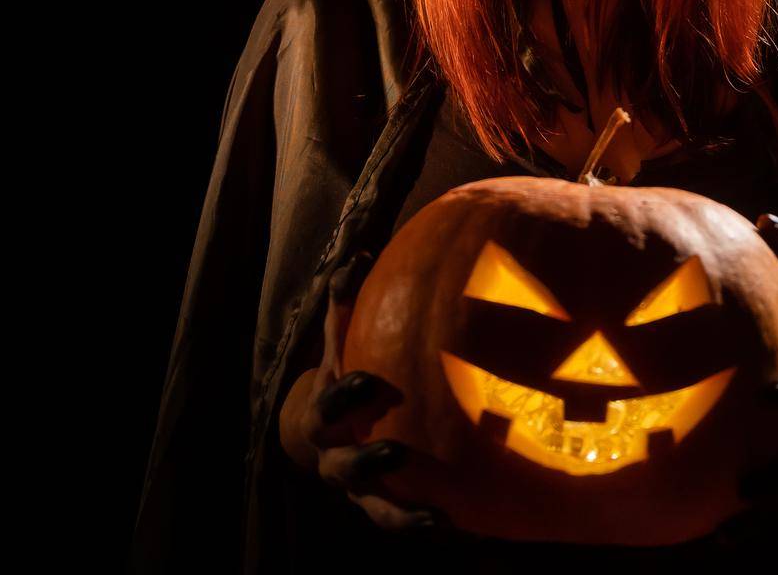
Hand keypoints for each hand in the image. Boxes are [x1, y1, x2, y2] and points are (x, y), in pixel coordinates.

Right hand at [280, 251, 453, 535]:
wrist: (319, 430)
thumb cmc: (340, 369)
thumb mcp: (338, 340)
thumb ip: (345, 301)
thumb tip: (360, 253)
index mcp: (322, 414)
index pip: (326, 407)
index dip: (342, 396)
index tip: (366, 380)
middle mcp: (333, 456)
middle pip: (342, 467)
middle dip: (365, 461)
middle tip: (396, 451)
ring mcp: (356, 488)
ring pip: (373, 508)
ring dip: (399, 512)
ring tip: (434, 517)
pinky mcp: (379, 505)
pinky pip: (400, 520)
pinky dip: (422, 523)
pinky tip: (458, 525)